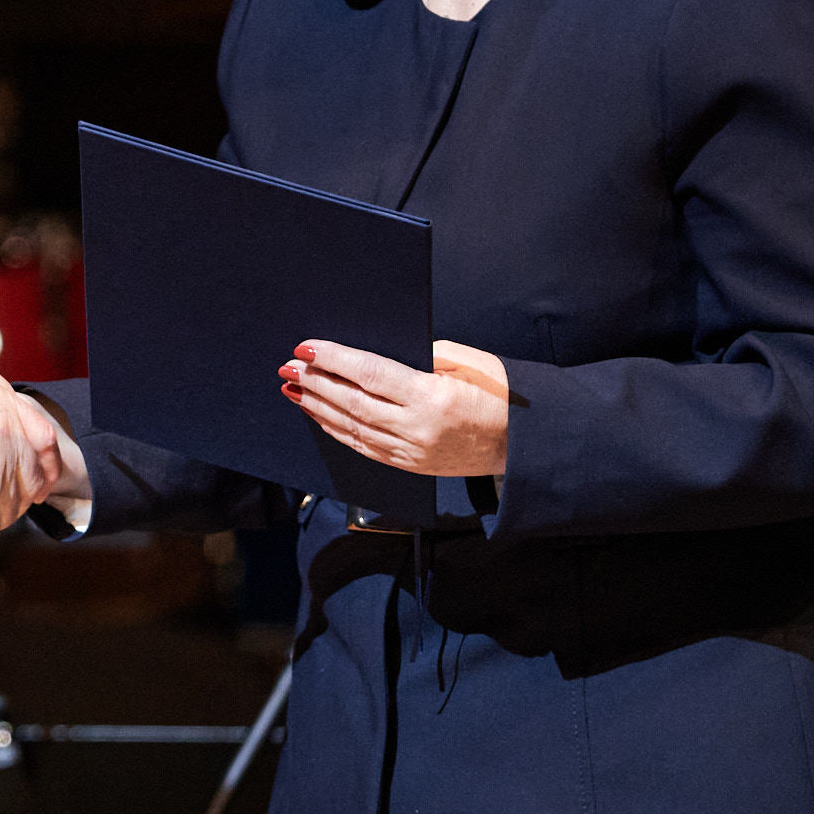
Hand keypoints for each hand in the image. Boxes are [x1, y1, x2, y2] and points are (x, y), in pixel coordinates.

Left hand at [279, 338, 510, 477]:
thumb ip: (423, 356)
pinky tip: (319, 415)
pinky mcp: (409, 466)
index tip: (307, 347)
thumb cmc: (500, 393)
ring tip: (293, 389)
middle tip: (289, 367)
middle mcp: (416, 429)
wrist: (524, 443)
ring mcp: (410, 452)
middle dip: (316, 383)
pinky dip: (337, 430)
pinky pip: (363, 447)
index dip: (333, 360)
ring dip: (318, 407)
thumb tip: (377, 356)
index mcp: (432, 397)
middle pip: (352, 403)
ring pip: (351, 428)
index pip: (369, 374)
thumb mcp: (468, 362)